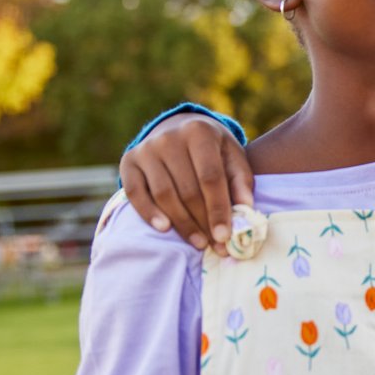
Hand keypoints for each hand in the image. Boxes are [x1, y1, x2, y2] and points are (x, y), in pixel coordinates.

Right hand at [119, 114, 255, 250]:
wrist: (178, 129)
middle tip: (215, 245)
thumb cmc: (212, 149)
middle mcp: (169, 138)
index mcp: (199, 132)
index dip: (218, 208)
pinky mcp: (128, 161)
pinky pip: (135, 193)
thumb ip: (240, 180)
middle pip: (187, 189)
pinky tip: (164, 229)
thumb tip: (246, 207)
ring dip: (182, 223)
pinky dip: (148, 213)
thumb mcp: (232, 156)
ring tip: (198, 242)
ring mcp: (146, 149)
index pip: (210, 177)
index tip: (225, 236)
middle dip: (203, 221)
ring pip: (164, 194)